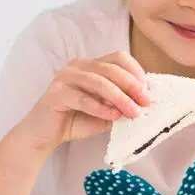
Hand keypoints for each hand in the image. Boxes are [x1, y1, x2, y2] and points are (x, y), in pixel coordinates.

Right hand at [13, 52, 151, 151]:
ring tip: (133, 112)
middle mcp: (78, 66)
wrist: (45, 136)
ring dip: (120, 98)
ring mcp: (65, 78)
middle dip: (132, 85)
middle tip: (145, 102)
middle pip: (111, 68)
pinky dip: (100, 107)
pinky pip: (83, 98)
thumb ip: (122, 103)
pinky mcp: (56, 94)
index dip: (136, 72)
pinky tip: (112, 116)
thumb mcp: (107, 110)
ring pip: (98, 82)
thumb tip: (146, 102)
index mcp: (91, 66)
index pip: (118, 58)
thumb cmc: (77, 120)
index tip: (149, 90)